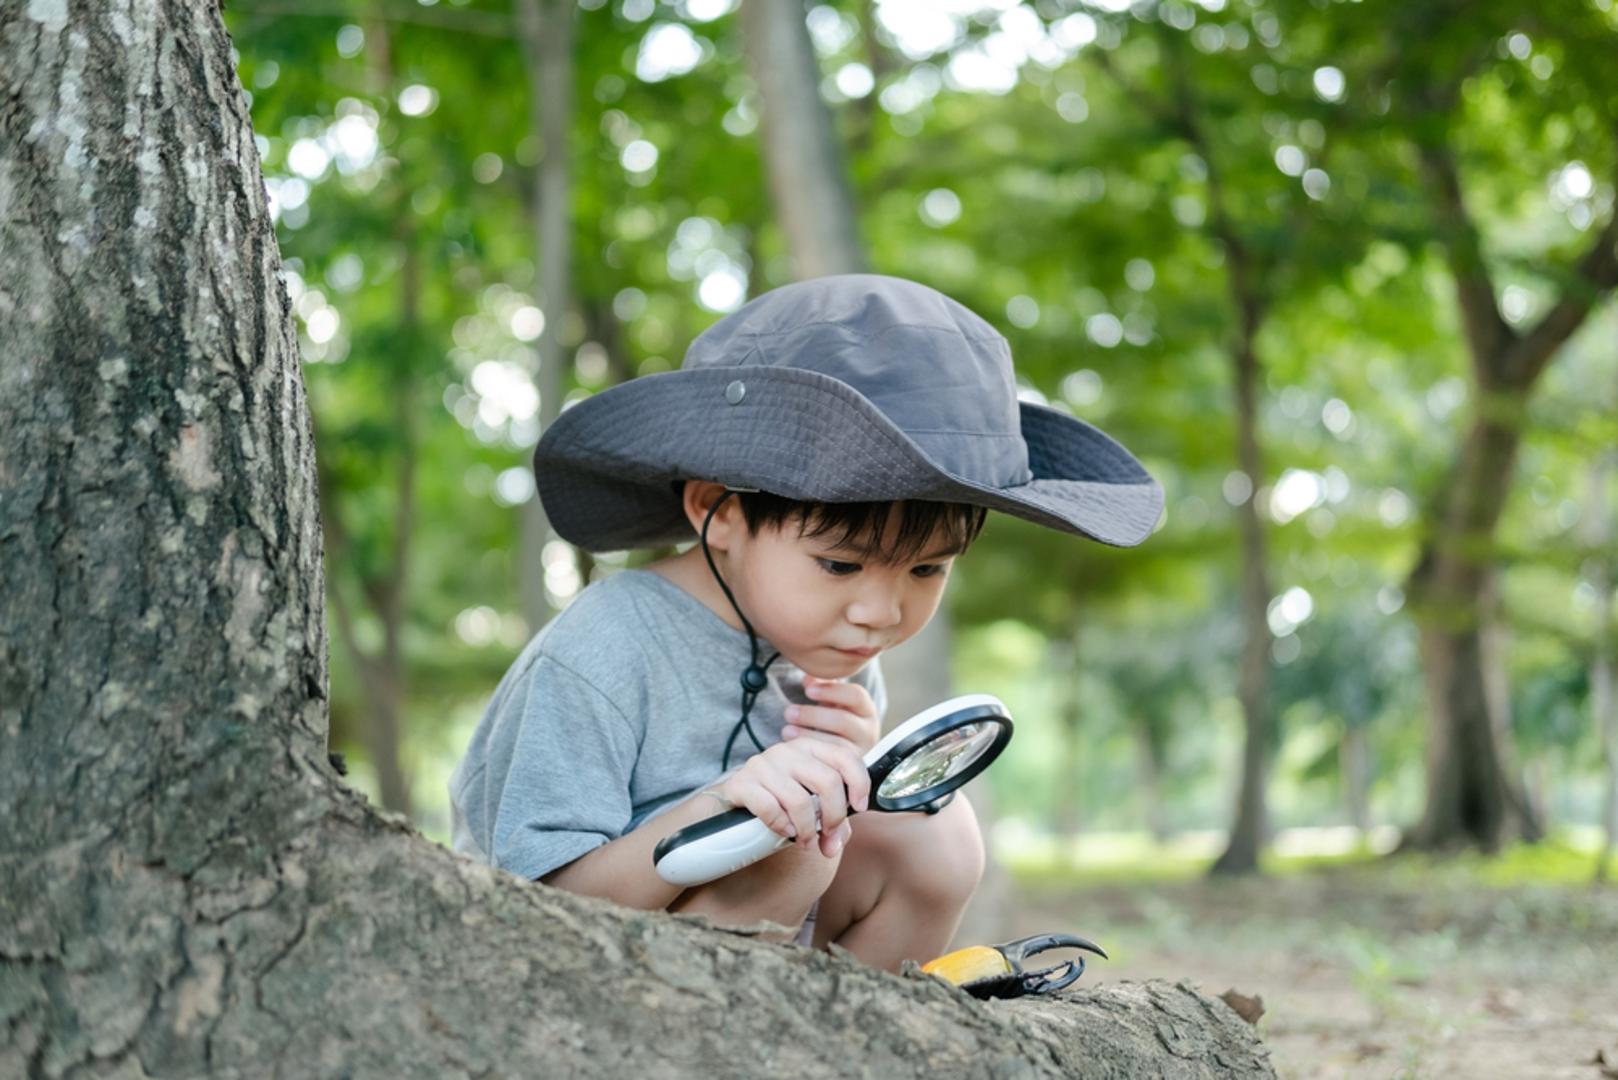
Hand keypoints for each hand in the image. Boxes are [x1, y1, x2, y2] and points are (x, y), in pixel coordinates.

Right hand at [713, 738, 869, 855]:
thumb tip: (834, 845)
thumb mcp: (812, 802)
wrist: (737, 799)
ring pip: (800, 800)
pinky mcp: (741, 783)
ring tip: (806, 840)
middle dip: (834, 816)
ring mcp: (763, 764)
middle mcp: (787, 751)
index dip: (859, 783)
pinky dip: (782, 826)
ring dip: (807, 829)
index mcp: (810, 748)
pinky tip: (785, 831)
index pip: (845, 756)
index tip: (859, 808)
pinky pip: (770, 808)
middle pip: (827, 781)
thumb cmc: (782, 799)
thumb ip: (833, 822)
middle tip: (828, 835)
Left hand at [781, 675, 880, 754]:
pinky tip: (792, 746)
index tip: (807, 690)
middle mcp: (869, 731)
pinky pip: (829, 763)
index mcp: (866, 709)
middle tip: (788, 712)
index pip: (856, 696)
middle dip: (813, 716)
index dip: (831, 691)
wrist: (849, 753)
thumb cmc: (835, 720)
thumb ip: (822, 687)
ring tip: (786, 729)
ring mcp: (860, 752)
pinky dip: (810, 753)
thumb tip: (808, 678)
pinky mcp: (848, 771)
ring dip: (807, 735)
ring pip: (836, 744)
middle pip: (843, 721)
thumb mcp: (832, 702)